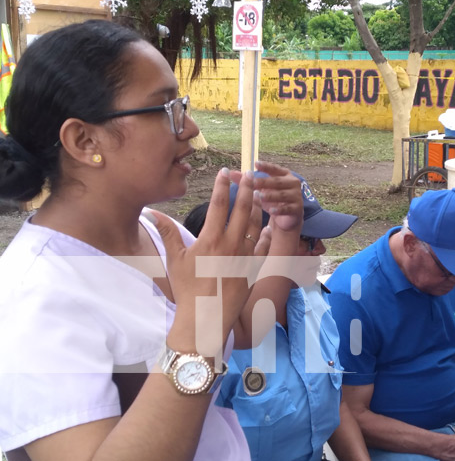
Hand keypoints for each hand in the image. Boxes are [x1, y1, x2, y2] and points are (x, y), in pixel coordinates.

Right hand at [148, 167, 255, 352]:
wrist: (205, 319)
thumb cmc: (187, 289)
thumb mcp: (174, 260)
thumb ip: (167, 232)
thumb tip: (151, 211)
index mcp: (210, 240)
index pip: (219, 205)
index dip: (222, 185)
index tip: (224, 172)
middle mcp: (231, 246)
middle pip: (242, 210)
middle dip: (246, 189)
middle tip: (249, 174)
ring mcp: (245, 257)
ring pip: (255, 225)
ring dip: (257, 207)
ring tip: (258, 194)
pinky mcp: (254, 269)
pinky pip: (263, 247)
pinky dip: (265, 234)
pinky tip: (266, 225)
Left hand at [252, 161, 303, 231]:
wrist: (287, 217)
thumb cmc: (272, 200)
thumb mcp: (260, 190)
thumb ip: (246, 181)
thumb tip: (229, 173)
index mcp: (284, 174)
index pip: (274, 168)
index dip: (266, 166)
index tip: (255, 164)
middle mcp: (292, 183)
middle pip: (277, 181)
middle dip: (264, 182)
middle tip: (252, 183)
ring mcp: (296, 195)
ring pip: (282, 194)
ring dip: (271, 196)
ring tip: (260, 197)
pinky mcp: (297, 209)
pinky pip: (288, 208)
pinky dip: (279, 209)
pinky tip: (271, 211)